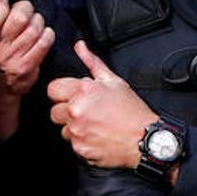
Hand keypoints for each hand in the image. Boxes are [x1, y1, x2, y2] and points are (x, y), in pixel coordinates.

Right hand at [0, 0, 54, 97]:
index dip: (3, 4)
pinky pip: (45, 42)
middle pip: (21, 17)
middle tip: (25, 11)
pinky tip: (42, 35)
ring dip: (37, 22)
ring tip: (33, 24)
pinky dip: (47, 35)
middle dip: (25, 9)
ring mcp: (14, 57)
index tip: (4, 5)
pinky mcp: (28, 66)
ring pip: (35, 28)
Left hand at [47, 41, 154, 167]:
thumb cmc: (131, 110)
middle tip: (87, 112)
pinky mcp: (80, 148)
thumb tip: (80, 47)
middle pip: (54, 112)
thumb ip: (92, 62)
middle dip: (67, 112)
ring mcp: (77, 131)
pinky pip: (73, 144)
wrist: (144, 138)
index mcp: (83, 91)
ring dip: (74, 128)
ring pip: (63, 129)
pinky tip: (97, 136)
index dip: (62, 93)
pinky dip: (82, 142)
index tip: (72, 97)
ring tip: (94, 125)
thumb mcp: (113, 81)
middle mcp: (76, 111)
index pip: (52, 90)